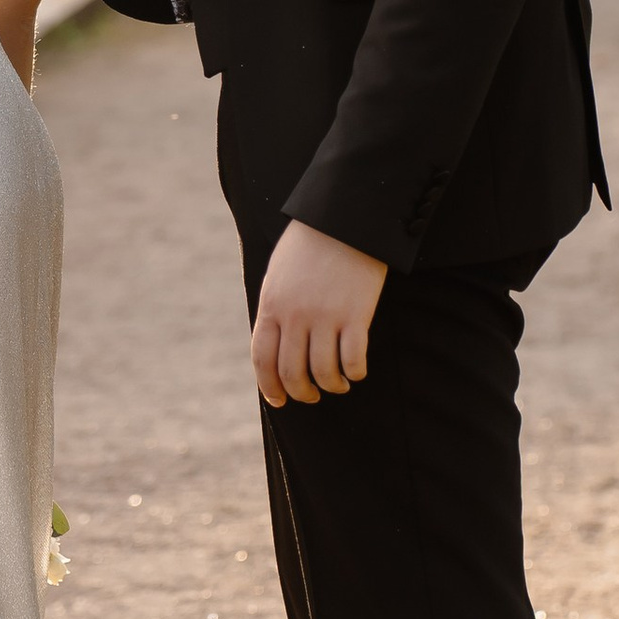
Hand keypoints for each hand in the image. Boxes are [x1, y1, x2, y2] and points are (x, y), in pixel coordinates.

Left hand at [251, 220, 387, 406]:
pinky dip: (354, 373)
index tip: (279, 400)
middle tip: (311, 396)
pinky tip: (356, 372)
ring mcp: (325, 316)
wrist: (344, 218)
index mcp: (272, 305)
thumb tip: (276, 345)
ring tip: (338, 385)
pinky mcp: (355, 315)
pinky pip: (352, 359)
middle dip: (301, 392)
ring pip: (323, 372)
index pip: (262, 359)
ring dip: (330, 386)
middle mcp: (295, 316)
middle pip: (292, 372)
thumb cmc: (311, 245)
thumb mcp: (279, 275)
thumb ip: (276, 309)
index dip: (269, 386)